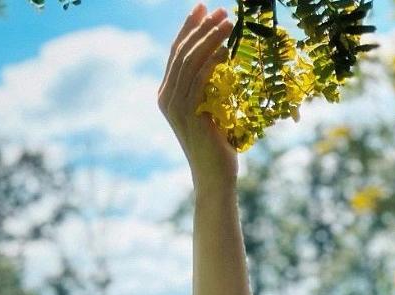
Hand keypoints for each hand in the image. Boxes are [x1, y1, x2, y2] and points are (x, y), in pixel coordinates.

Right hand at [157, 1, 237, 188]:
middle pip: (182, 52)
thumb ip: (210, 90)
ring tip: (228, 23)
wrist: (215, 178)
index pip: (178, 53)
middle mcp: (166, 97)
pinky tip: (226, 49)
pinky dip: (212, 61)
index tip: (204, 9)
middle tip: (219, 9)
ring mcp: (175, 105)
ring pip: (190, 61)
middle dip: (200, 27)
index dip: (190, 28)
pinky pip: (199, 79)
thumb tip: (222, 62)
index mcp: (169, 95)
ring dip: (210, 39)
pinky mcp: (188, 113)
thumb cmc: (219, 149)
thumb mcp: (213, 112)